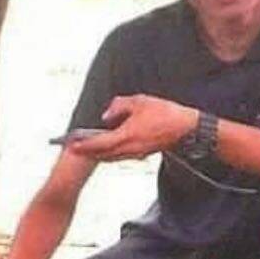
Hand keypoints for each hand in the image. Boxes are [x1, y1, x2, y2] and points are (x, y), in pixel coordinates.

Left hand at [69, 94, 197, 160]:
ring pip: (110, 157)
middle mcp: (129, 149)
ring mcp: (135, 154)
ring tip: (85, 148)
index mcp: (126, 136)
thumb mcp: (140, 101)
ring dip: (97, 153)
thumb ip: (119, 106)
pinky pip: (120, 156)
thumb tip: (105, 116)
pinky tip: (104, 148)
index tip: (71, 145)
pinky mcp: (141, 155)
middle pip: (102, 154)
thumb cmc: (166, 113)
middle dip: (87, 151)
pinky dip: (109, 153)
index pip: (99, 143)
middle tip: (73, 148)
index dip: (83, 145)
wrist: (188, 129)